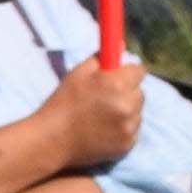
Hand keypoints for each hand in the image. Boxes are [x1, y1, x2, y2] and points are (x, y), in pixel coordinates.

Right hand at [37, 58, 147, 173]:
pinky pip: (132, 131)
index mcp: (117, 84)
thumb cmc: (63, 103)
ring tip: (102, 118)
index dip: (128, 73)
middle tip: (106, 100)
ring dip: (126, 112)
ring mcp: (129, 127)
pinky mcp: (127, 144)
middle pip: (140, 92)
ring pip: (137, 113)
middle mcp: (128, 105)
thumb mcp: (78, 73)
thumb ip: (102, 58)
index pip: (139, 71)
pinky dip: (122, 130)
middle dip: (127, 93)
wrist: (52, 140)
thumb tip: (120, 48)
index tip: (120, 78)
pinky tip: (103, 131)